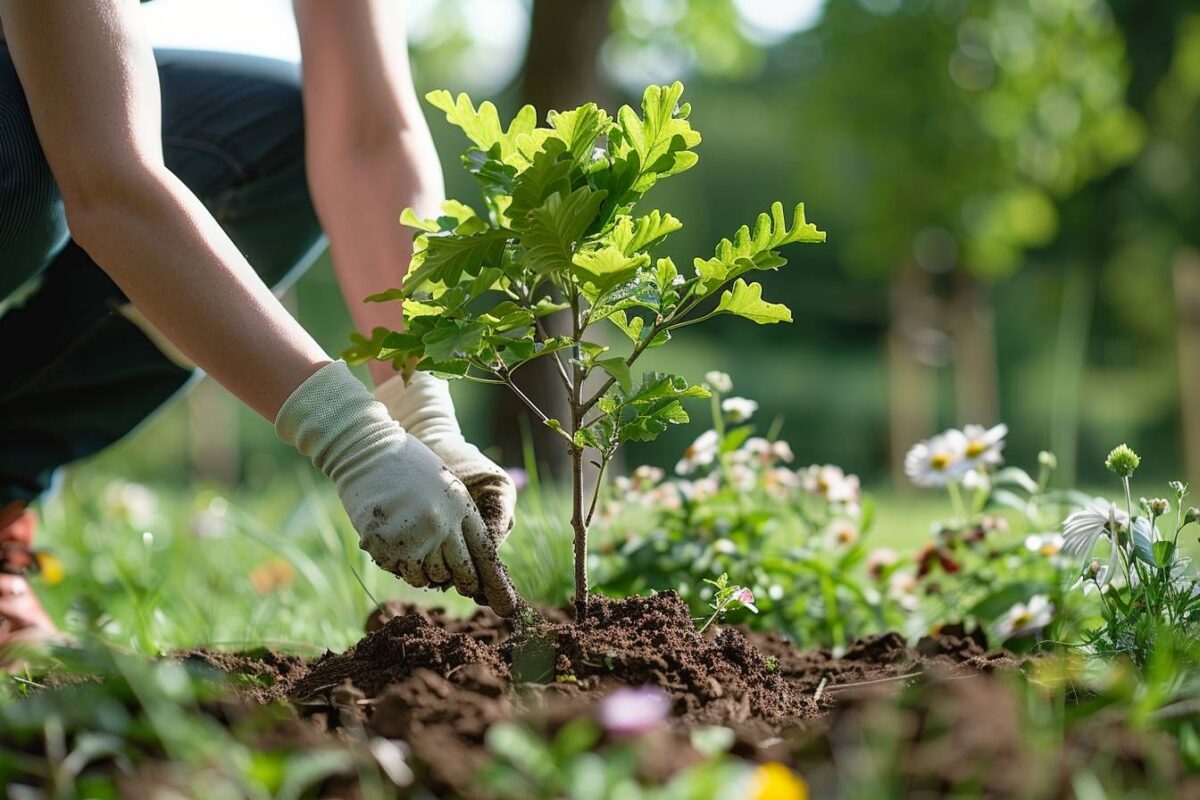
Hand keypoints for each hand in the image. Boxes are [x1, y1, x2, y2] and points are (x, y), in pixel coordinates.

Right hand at [275, 362, 517, 615]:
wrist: (369, 450)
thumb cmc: (408, 465)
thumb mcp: (446, 486)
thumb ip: (459, 520)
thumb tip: (466, 563)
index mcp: (463, 509)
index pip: (484, 556)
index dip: (492, 582)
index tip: (500, 603)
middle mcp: (443, 527)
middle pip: (460, 573)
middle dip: (456, 579)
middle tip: (449, 576)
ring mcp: (415, 537)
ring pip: (428, 577)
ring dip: (423, 571)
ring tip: (413, 545)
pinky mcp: (387, 544)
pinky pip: (399, 570)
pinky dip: (398, 564)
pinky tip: (393, 541)